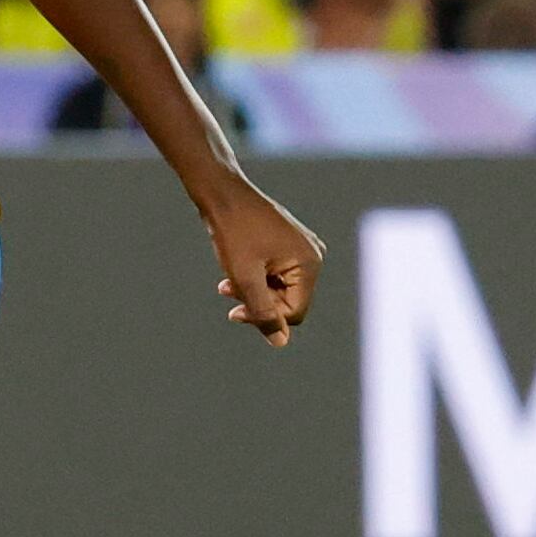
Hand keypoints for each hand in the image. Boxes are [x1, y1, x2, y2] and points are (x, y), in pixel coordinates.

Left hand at [206, 182, 322, 346]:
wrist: (222, 194)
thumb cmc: (234, 233)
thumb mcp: (245, 278)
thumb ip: (263, 311)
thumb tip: (281, 343)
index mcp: (310, 264)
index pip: (293, 312)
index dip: (264, 317)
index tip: (235, 311)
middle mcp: (313, 256)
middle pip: (287, 302)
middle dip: (257, 302)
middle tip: (228, 293)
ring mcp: (301, 249)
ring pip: (278, 290)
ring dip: (251, 291)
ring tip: (226, 284)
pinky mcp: (287, 245)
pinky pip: (274, 275)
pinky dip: (253, 278)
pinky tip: (231, 275)